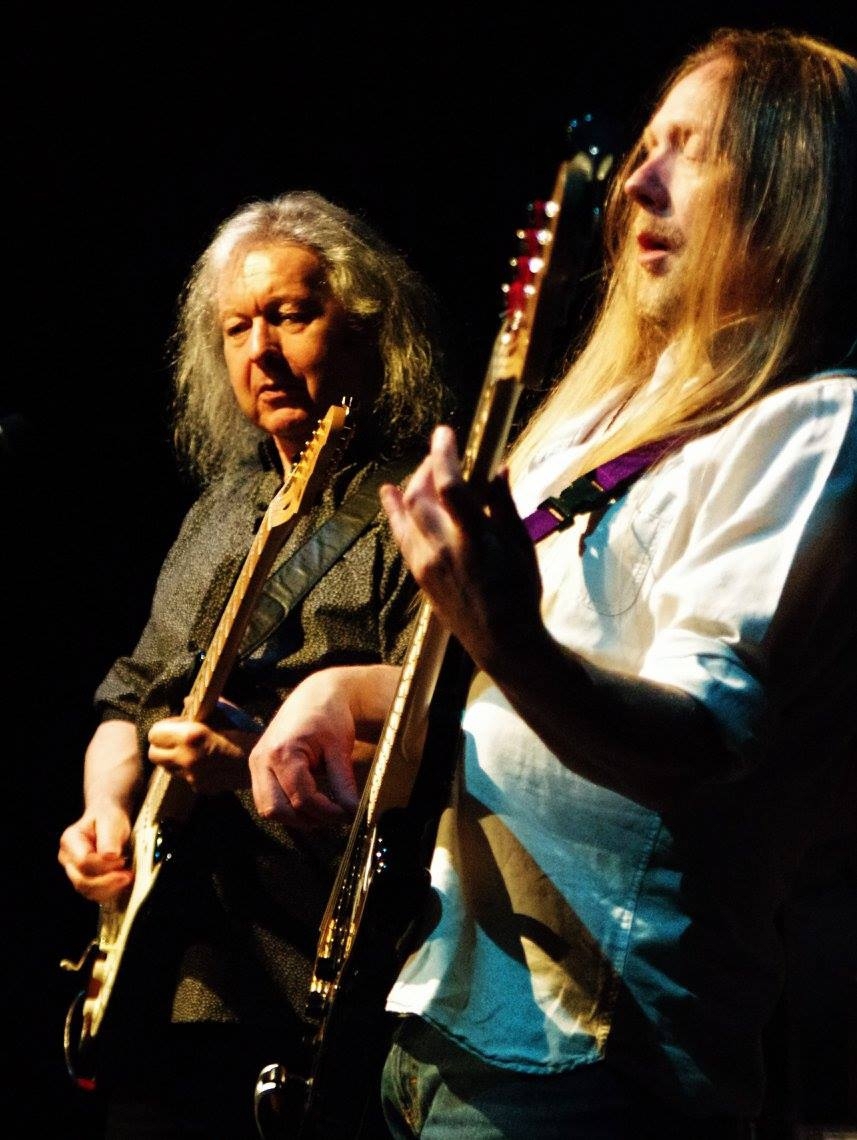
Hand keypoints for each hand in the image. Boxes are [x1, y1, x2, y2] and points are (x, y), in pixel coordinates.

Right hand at [58, 807, 133, 903]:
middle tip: (128, 873)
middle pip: (81, 880)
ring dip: (110, 888)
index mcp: (69, 841)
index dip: (103, 865)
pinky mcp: (86, 881)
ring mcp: (74, 872)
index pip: (83, 861)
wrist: (108, 821)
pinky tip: (123, 882)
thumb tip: (110, 856)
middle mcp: (67, 859)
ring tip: (127, 877)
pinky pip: (95, 894)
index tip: (122, 859)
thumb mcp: (111, 820)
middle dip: (107, 880)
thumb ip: (109, 838)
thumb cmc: (108, 818)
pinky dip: (110, 892)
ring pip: (87, 891)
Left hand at [147, 704, 257, 793]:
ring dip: (173, 758)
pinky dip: (188, 770)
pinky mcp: (200, 788)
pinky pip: (184, 777)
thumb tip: (185, 701)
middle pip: (153, 754)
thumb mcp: (224, 712)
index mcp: (190, 736)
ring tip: (191, 750)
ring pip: (166, 767)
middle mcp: (186, 758)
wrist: (264, 763)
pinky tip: (205, 762)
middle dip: (162, 745)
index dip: (163, 728)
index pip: (154, 734)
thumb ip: (200, 706)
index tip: (176, 724)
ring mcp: (192, 776)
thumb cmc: (245, 732)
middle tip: (176, 739)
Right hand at [249, 668, 364, 828]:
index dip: (327, 812)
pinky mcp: (257, 767)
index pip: (302, 799)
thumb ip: (343, 783)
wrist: (315, 696)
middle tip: (333, 814)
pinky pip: (266, 799)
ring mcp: (256, 764)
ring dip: (294, 816)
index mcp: (282, 752)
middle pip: (276, 810)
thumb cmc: (329, 717)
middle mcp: (262, 760)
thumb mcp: (340, 749)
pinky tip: (309, 800)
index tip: (348, 813)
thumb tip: (353, 812)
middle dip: (306, 818)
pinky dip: (287, 806)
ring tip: (322, 808)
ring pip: (267, 809)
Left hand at [380, 425, 542, 678]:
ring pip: (405, 514)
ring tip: (425, 471)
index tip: (444, 432)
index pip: (450, 486)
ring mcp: (426, 564)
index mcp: (475, 540)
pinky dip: (396, 512)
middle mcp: (443, 550)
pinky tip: (393, 495)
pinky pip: (401, 536)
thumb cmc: (520, 592)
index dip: (443, 455)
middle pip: (420, 496)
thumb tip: (497, 468)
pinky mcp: (419, 575)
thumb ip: (505, 506)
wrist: (501, 641)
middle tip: (443, 455)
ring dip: (412, 487)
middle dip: (428, 468)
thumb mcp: (522, 547)